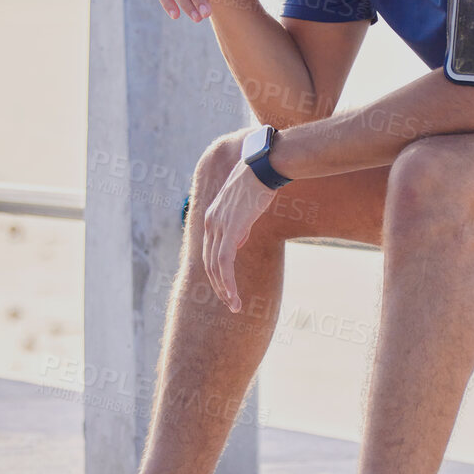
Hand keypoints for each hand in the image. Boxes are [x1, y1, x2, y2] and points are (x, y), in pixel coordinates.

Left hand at [202, 152, 277, 313]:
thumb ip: (238, 224)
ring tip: (235, 306)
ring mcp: (218, 227)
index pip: (209, 252)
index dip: (217, 272)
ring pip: (215, 268)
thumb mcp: (244, 205)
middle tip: (231, 303)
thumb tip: (238, 241)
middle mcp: (210, 223)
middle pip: (208, 263)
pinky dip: (228, 283)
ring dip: (224, 290)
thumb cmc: (259, 181)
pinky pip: (224, 264)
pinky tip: (234, 297)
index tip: (227, 287)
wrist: (264, 166)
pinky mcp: (230, 230)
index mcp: (212, 217)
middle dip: (219, 286)